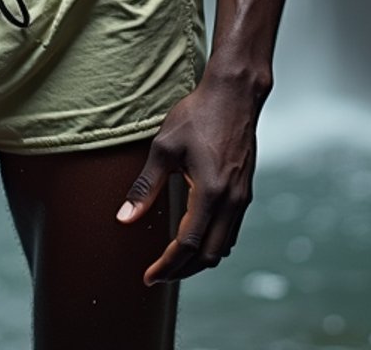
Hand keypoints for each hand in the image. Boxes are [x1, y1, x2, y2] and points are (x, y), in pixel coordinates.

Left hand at [116, 74, 259, 284]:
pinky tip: (195, 236)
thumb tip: (124, 218)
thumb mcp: (164, 147)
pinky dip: (212, 243)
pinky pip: (231, 231)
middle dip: (182, 271)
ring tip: (173, 261)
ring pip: (223, 246)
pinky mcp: (245, 191)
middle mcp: (231, 201)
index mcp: (210, 192)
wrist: (234, 94)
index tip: (149, 277)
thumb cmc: (198, 114)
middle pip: (209, 256)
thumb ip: (145, 187)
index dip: (167, 266)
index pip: (188, 245)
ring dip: (199, 260)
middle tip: (158, 274)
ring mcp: (242, 197)